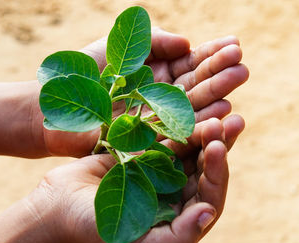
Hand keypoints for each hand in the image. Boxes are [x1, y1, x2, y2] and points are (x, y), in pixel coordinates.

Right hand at [30, 114, 243, 242]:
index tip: (217, 146)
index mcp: (179, 222)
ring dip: (204, 129)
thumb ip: (176, 240)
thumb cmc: (93, 233)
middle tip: (231, 119)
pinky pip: (165, 136)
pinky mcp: (142, 155)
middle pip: (205, 169)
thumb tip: (208, 213)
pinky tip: (187, 103)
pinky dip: (177, 121)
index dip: (218, 172)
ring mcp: (159, 174)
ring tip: (220, 106)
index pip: (210, 196)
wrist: (54, 210)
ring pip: (189, 149)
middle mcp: (174, 197)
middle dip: (218, 145)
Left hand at [38, 28, 247, 156]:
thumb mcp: (119, 48)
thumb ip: (154, 43)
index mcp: (156, 74)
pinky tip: (221, 112)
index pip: (190, 62)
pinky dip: (200, 123)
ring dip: (217, 95)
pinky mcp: (151, 142)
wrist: (55, 108)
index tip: (234, 44)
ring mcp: (158, 120)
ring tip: (238, 81)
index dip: (211, 54)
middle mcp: (161, 97)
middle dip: (220, 74)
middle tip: (243, 64)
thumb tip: (188, 44)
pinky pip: (179, 131)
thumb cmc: (84, 74)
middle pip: (196, 85)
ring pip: (192, 108)